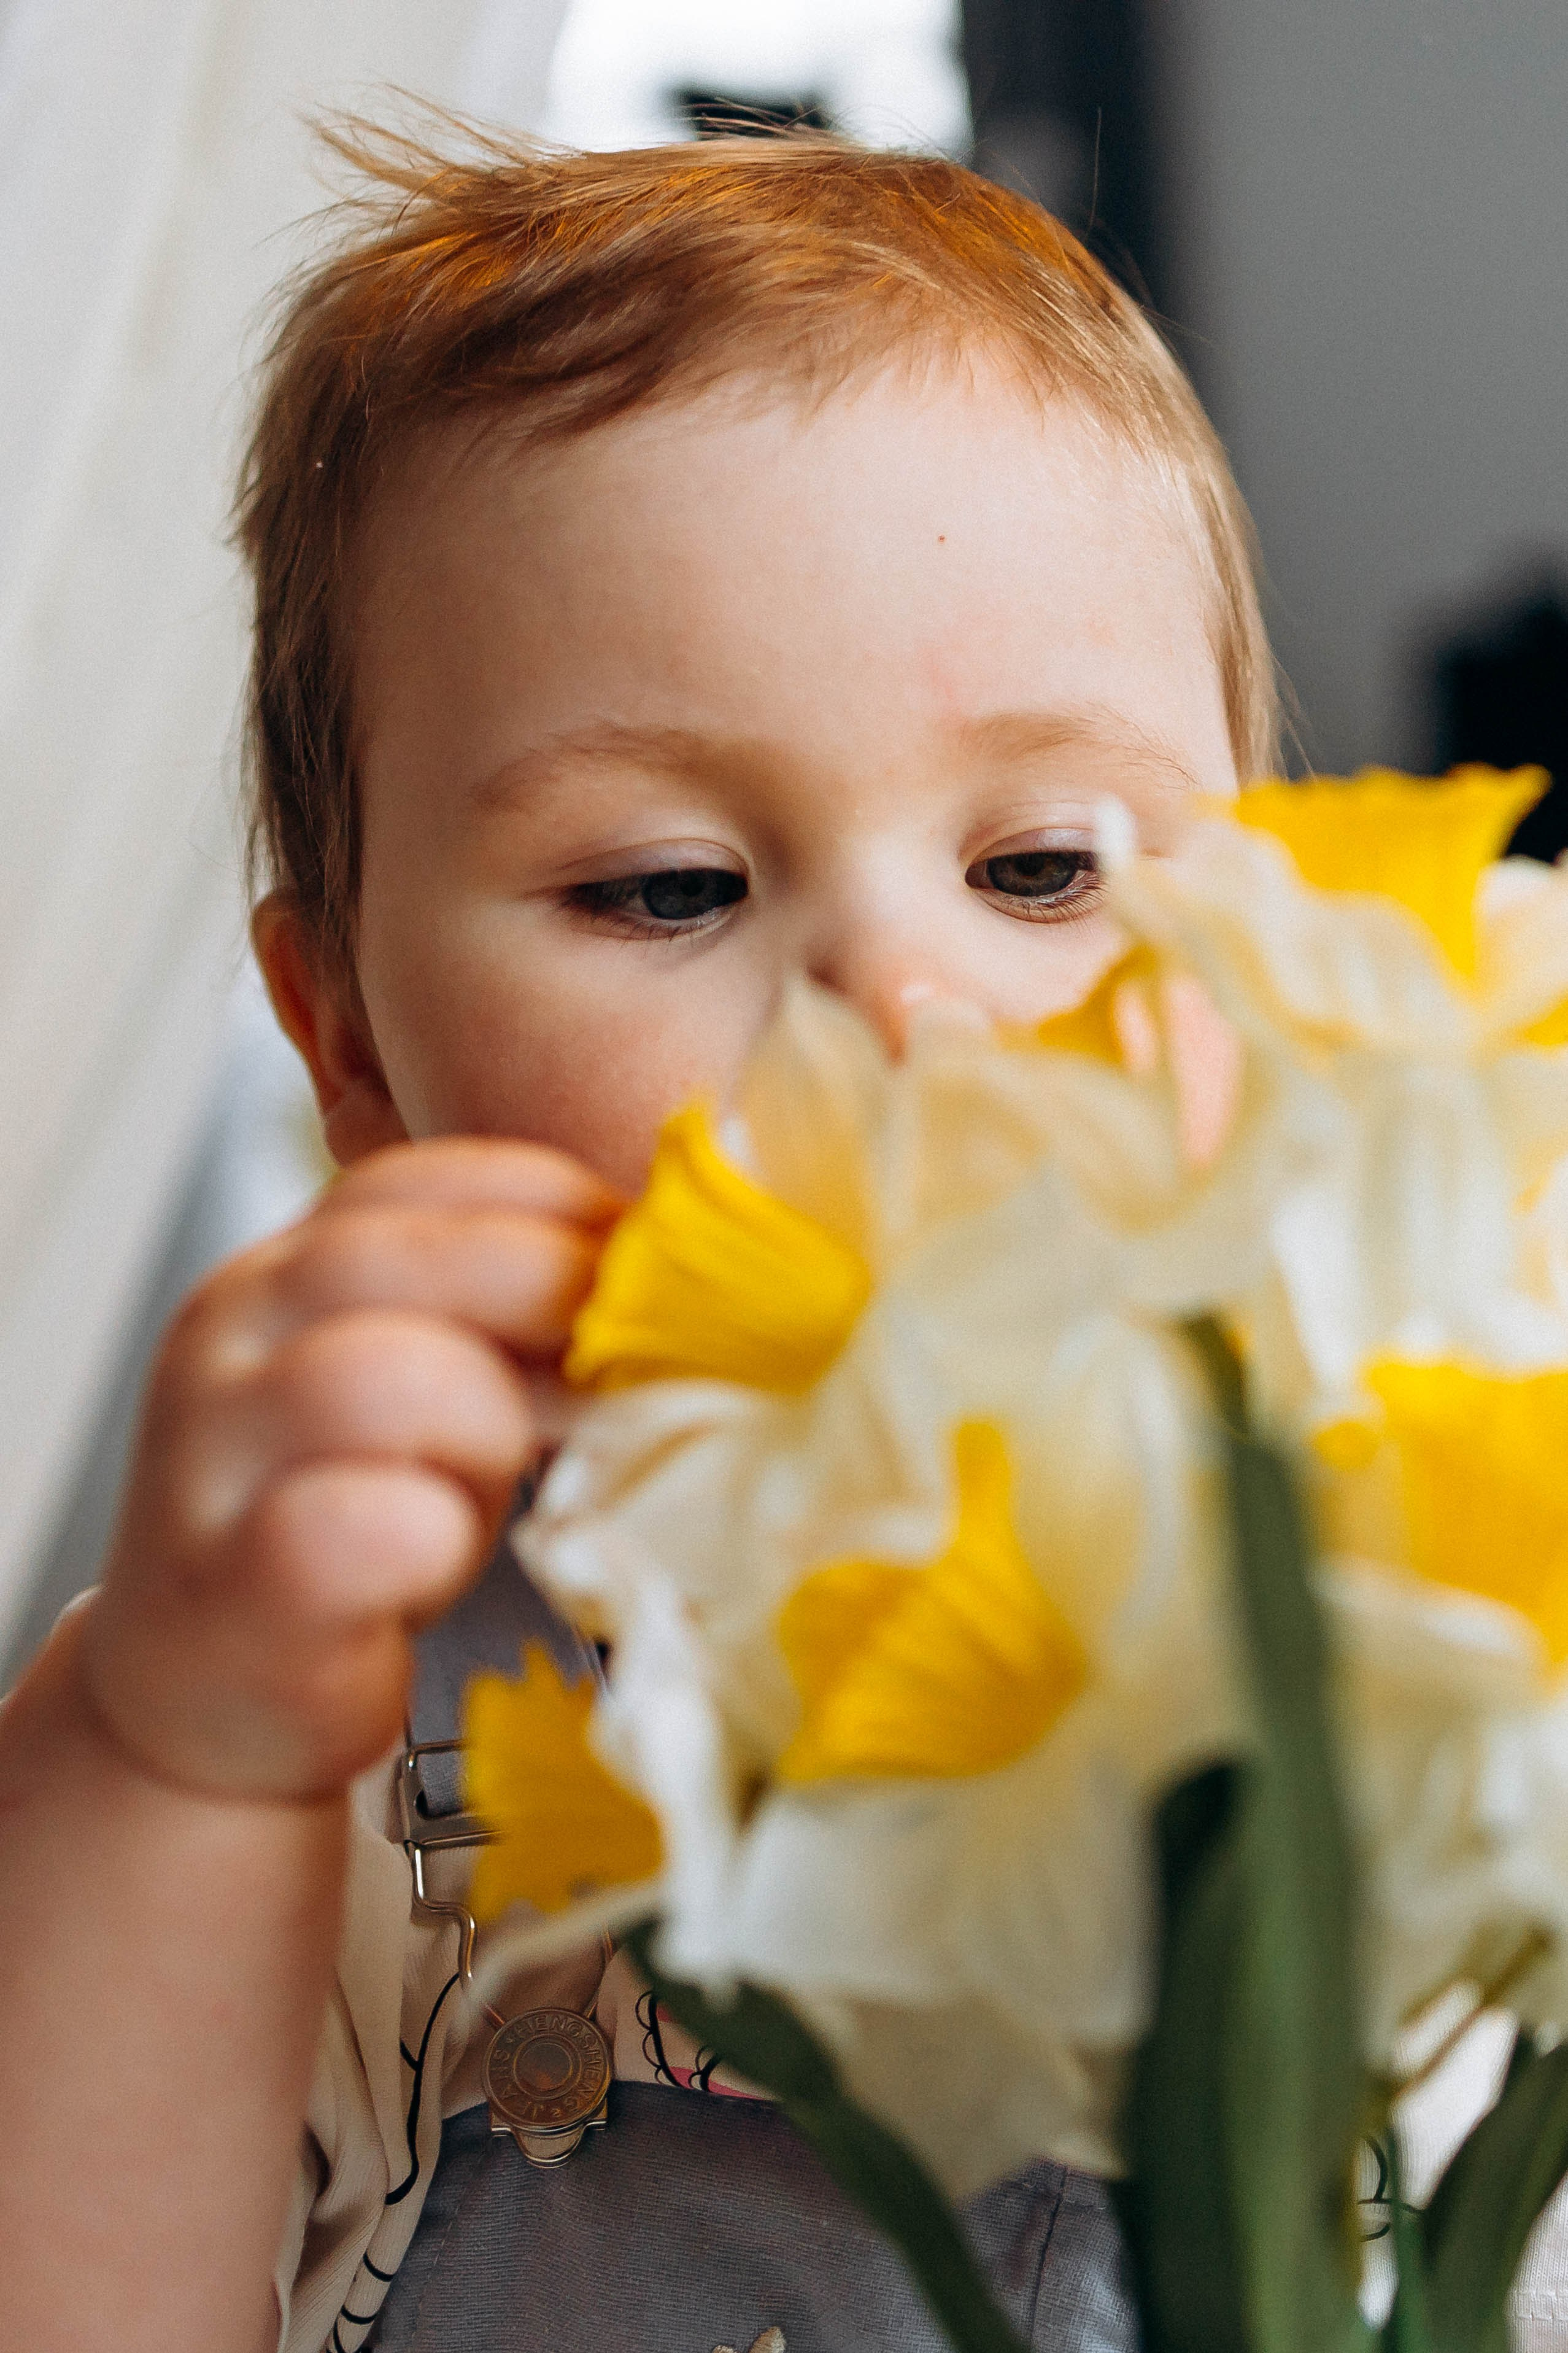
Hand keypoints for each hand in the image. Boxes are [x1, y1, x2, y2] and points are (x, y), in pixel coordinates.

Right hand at [82, 1138, 619, 1800]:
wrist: (218, 1697)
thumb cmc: (365, 1524)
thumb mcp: (440, 1385)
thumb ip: (513, 1317)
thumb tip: (678, 1286)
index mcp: (296, 1261)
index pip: (438, 1177)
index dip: (565, 1216)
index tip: (641, 1283)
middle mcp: (234, 1326)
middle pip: (410, 1254)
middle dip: (545, 1308)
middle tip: (602, 1390)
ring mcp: (212, 1451)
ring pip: (380, 1378)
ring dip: (483, 1436)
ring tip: (487, 1496)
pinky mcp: (226, 1581)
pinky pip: (353, 1528)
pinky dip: (431, 1544)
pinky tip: (431, 1568)